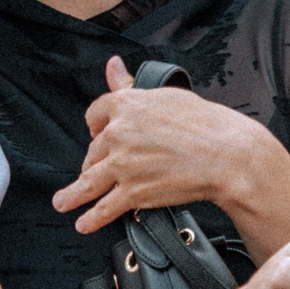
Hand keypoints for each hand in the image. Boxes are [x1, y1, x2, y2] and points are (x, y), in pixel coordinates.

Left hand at [52, 58, 285, 233]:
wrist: (227, 154)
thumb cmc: (204, 123)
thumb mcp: (165, 95)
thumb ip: (131, 85)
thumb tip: (113, 65)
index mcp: (125, 105)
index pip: (94, 114)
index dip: (97, 127)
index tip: (98, 135)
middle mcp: (118, 133)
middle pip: (93, 150)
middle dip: (95, 161)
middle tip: (101, 169)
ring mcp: (122, 164)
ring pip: (88, 182)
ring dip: (72, 195)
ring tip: (62, 203)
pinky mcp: (132, 191)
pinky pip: (104, 207)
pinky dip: (91, 218)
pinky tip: (83, 223)